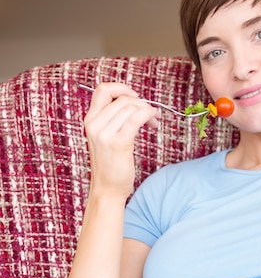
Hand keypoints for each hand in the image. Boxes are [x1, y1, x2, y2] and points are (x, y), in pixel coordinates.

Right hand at [84, 82, 159, 197]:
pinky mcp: (119, 142)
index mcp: (90, 120)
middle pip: (122, 98)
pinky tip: (153, 122)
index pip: (102, 90)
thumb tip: (134, 103)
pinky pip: (136, 118)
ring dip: (148, 110)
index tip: (135, 96)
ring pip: (131, 106)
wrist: (107, 189)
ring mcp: (105, 133)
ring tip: (153, 122)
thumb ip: (112, 120)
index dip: (121, 88)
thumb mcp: (105, 138)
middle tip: (151, 115)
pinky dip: (149, 115)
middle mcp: (94, 124)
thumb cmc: (110, 165)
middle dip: (141, 103)